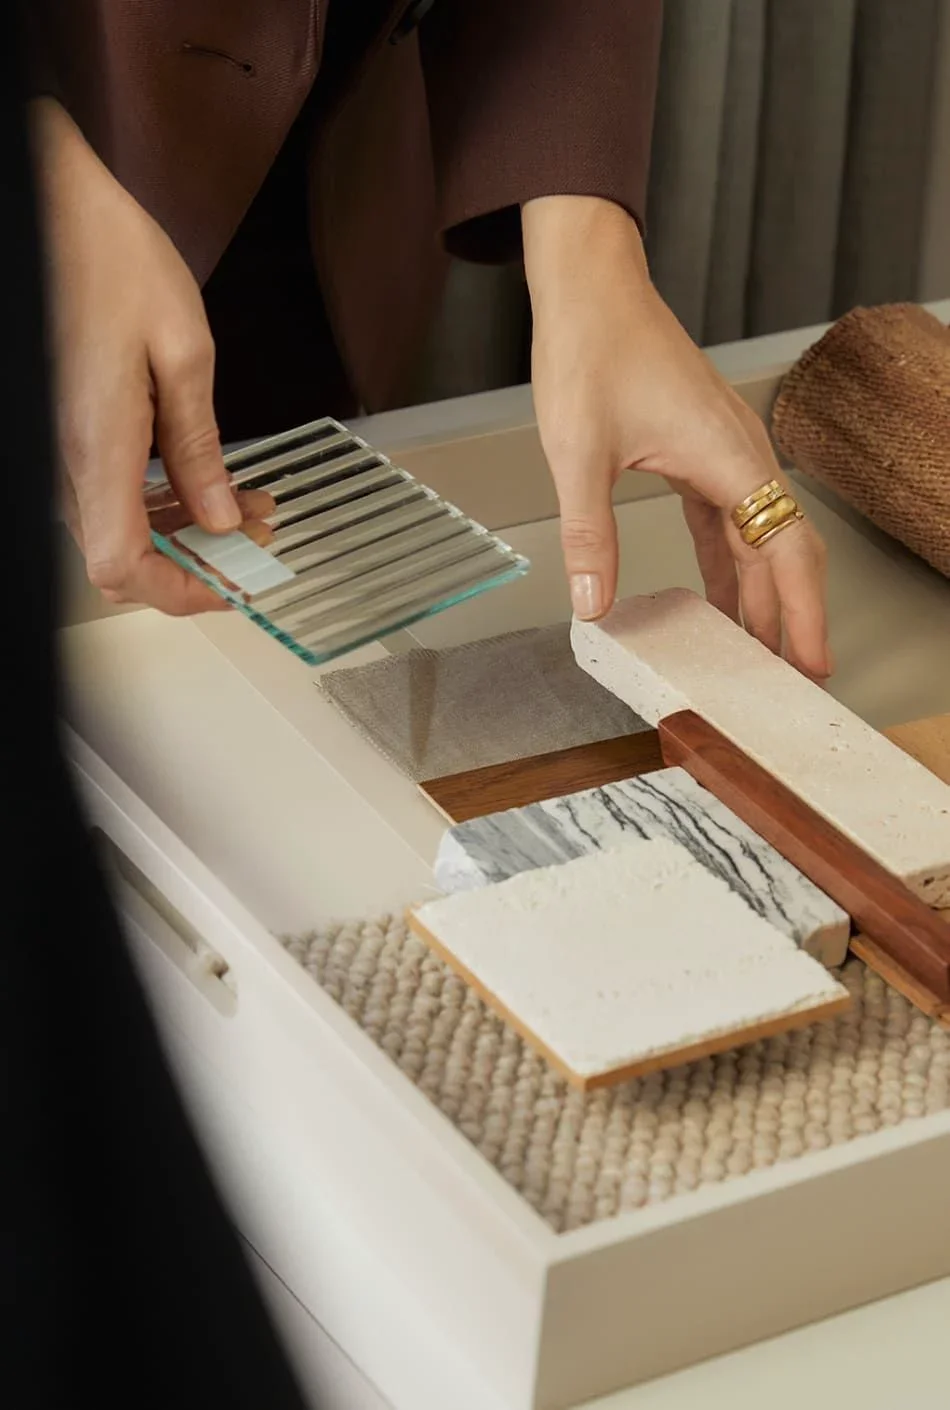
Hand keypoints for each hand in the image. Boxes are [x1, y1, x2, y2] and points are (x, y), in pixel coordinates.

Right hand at [32, 98, 270, 614]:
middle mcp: (69, 459)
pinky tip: (206, 477)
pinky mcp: (71, 430)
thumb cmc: (112, 258)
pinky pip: (113, 492)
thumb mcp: (182, 351)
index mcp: (96, 446)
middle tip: (259, 533)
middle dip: (197, 560)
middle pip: (120, 558)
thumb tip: (220, 516)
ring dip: (185, 529)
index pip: (120, 566)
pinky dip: (163, 499)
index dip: (178, 592)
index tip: (232, 582)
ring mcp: (64, 448)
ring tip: (249, 503)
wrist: (56, 206)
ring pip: (119, 528)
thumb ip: (199, 445)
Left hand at [522, 196, 830, 680]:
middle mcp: (741, 455)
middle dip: (790, 617)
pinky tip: (722, 599)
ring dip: (760, 596)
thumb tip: (592, 602)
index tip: (809, 662)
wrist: (591, 289)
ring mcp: (725, 453)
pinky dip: (730, 565)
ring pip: (758, 539)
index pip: (786, 550)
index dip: (800, 613)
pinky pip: (728, 521)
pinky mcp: (702, 451)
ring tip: (757, 653)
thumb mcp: (579, 454)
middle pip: (784, 551)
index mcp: (729, 457)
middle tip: (790, 679)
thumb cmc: (593, 350)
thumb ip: (589, 535)